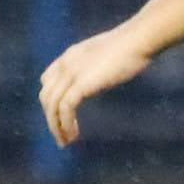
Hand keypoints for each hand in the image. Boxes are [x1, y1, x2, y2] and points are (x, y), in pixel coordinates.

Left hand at [38, 26, 154, 146]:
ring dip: (56, 126)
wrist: (136, 41)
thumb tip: (103, 74)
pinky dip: (65, 124)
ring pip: (52, 105)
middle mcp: (64, 65)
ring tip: (66, 141)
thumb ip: (97, 64)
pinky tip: (74, 134)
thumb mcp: (107, 54)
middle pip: (46, 96)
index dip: (51, 100)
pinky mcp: (80, 84)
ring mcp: (70, 74)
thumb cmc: (132, 45)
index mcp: (70, 56)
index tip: (61, 115)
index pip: (48, 79)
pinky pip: (65, 108)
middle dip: (51, 118)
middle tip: (62, 135)